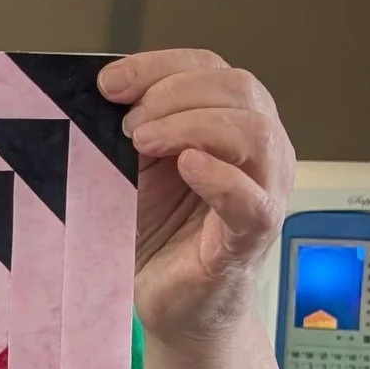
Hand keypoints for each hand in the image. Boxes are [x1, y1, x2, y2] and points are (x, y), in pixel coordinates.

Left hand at [98, 47, 294, 345]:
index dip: (160, 66)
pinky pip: (251, 200)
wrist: (168, 302)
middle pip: (240, 89)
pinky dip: (219, 176)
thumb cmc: (159, 232)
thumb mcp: (136, 166)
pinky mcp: (252, 238)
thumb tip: (105, 91)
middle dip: (175, 93)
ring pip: (255, 132)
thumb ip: (133, 127)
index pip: (210, 68)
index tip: (110, 84)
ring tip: (145, 141)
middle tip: (128, 121)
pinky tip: (186, 166)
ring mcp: (264, 192)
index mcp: (233, 123)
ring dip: (193, 125)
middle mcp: (261, 151)